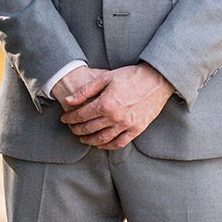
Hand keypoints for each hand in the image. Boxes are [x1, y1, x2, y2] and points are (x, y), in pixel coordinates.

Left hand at [55, 63, 173, 148]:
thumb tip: (68, 101)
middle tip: (71, 128)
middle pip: (89, 129)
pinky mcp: (137, 129)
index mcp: (105, 104)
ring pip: (102, 139)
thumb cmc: (131, 76)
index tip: (64, 118)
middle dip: (76, 129)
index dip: (70, 118)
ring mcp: (126, 125)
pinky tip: (100, 144)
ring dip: (89, 140)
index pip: (81, 116)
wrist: (157, 80)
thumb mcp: (105, 78)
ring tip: (82, 138)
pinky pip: (119, 143)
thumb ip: (85, 91)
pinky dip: (107, 146)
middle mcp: (115, 117)